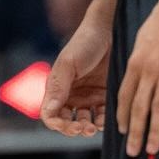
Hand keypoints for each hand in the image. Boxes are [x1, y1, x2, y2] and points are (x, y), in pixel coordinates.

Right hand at [40, 22, 110, 136]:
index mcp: (57, 88)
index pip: (51, 115)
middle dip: (74, 129)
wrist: (110, 29)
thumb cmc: (85, 42)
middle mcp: (71, 95)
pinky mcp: (105, 96)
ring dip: (88, 128)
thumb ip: (58, 87)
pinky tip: (107, 119)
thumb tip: (48, 113)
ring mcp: (89, 97)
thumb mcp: (69, 63)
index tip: (70, 126)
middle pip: (67, 122)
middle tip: (86, 128)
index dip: (58, 125)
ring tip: (96, 126)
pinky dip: (104, 122)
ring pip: (85, 123)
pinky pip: (102, 116)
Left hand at [117, 0, 158, 156]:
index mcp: (136, 61)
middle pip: (138, 106)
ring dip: (155, 130)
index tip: (119, 132)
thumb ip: (139, 58)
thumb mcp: (142, 38)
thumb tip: (135, 73)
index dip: (121, 115)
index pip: (123, 95)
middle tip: (132, 153)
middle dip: (134, 132)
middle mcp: (148, 68)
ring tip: (153, 149)